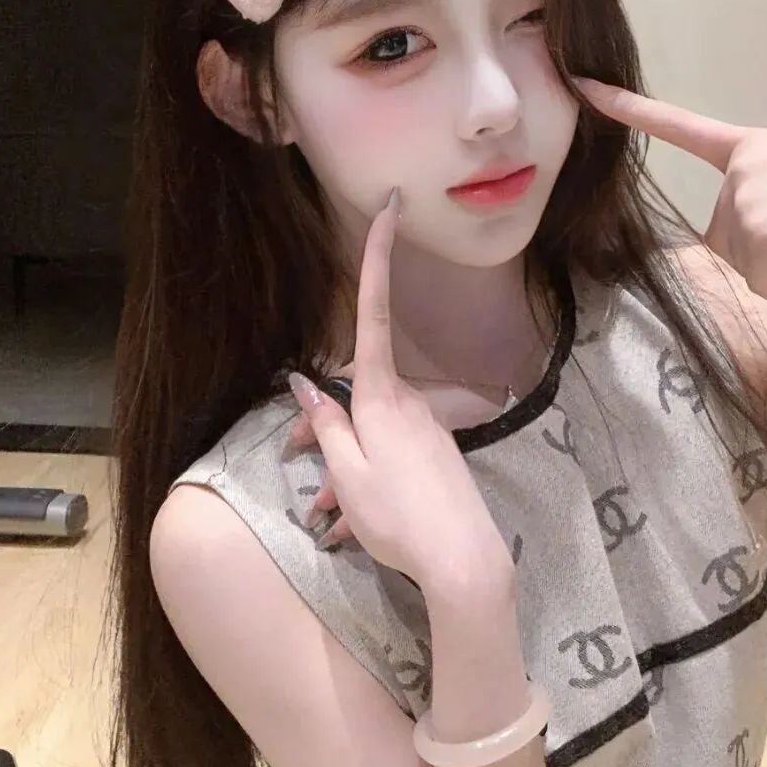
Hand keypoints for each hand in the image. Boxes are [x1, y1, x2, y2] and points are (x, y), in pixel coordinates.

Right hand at [288, 191, 512, 595]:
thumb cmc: (398, 516)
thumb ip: (327, 427)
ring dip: (343, 466)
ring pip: (368, 431)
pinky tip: (355, 521)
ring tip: (333, 517)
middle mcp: (408, 402)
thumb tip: (304, 386)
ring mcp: (425, 427)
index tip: (391, 207)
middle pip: (353, 394)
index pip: (371, 313)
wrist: (464, 559)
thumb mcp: (348, 473)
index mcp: (382, 397)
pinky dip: (365, 479)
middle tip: (302, 468)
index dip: (378, 257)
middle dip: (324, 425)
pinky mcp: (435, 452)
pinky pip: (389, 453)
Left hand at [578, 77, 766, 313]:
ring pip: (741, 265)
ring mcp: (745, 200)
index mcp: (754, 147)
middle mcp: (740, 169)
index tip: (582, 84)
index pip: (680, 126)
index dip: (627, 108)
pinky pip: (761, 285)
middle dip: (764, 255)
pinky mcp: (757, 236)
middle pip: (723, 237)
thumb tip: (763, 266)